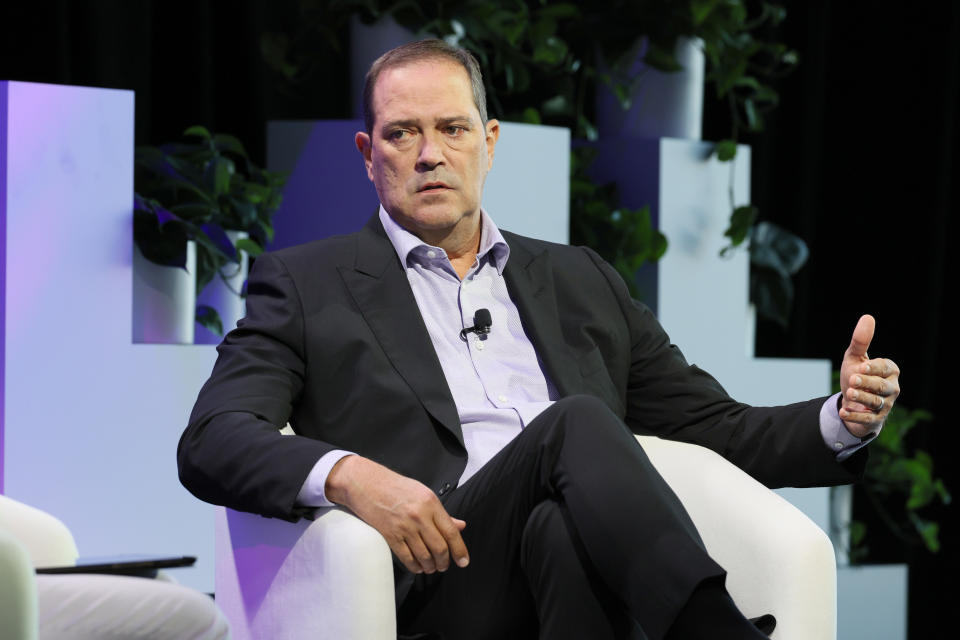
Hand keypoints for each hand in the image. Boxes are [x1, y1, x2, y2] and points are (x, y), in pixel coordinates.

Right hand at [325, 455, 468, 573]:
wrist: (366, 483)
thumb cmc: (396, 487)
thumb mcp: (423, 493)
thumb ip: (441, 512)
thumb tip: (460, 526)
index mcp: (431, 503)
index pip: (451, 532)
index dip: (460, 550)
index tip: (464, 561)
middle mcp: (419, 515)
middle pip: (439, 548)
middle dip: (444, 562)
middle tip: (444, 566)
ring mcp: (404, 527)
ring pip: (424, 556)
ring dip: (430, 567)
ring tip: (431, 567)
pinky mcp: (390, 535)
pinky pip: (407, 558)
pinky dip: (415, 566)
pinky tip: (418, 567)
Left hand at [839, 314, 900, 437]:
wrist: (853, 401)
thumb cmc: (858, 375)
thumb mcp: (855, 358)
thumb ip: (861, 341)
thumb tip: (868, 317)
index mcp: (890, 371)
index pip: (885, 368)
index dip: (874, 368)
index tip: (862, 366)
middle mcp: (892, 388)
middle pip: (881, 386)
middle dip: (867, 383)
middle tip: (852, 380)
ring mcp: (886, 405)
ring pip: (875, 403)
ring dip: (861, 398)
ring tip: (849, 393)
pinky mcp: (876, 419)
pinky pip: (867, 419)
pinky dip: (855, 416)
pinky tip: (843, 412)